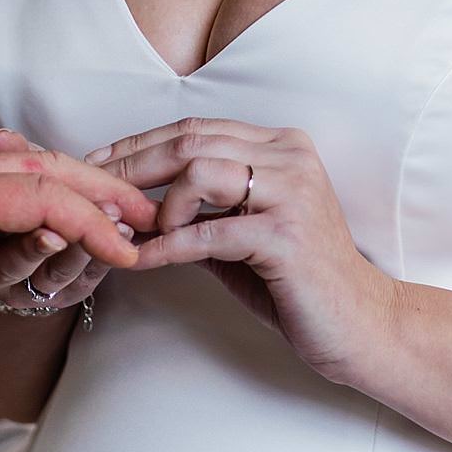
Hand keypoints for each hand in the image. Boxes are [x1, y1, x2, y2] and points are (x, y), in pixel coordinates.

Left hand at [0, 145, 158, 378]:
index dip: (88, 224)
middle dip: (101, 189)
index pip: (38, 197)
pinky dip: (41, 193)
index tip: (125, 251)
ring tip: (116, 214)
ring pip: (28, 169)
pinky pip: (4, 180)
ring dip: (76, 188)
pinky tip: (46, 222)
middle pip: (46, 168)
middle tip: (149, 216)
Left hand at [90, 117, 397, 384]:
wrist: (360, 324)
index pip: (195, 128)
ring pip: (199, 172)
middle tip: (92, 191)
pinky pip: (209, 232)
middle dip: (132, 166)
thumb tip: (128, 207)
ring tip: (136, 234)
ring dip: (157, 205)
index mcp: (280, 145)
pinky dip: (168, 246)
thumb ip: (196, 212)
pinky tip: (142, 260)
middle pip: (190, 142)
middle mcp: (290, 156)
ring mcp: (292, 192)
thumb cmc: (294, 280)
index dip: (139, 144)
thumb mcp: (239, 233)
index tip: (96, 163)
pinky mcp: (287, 236)